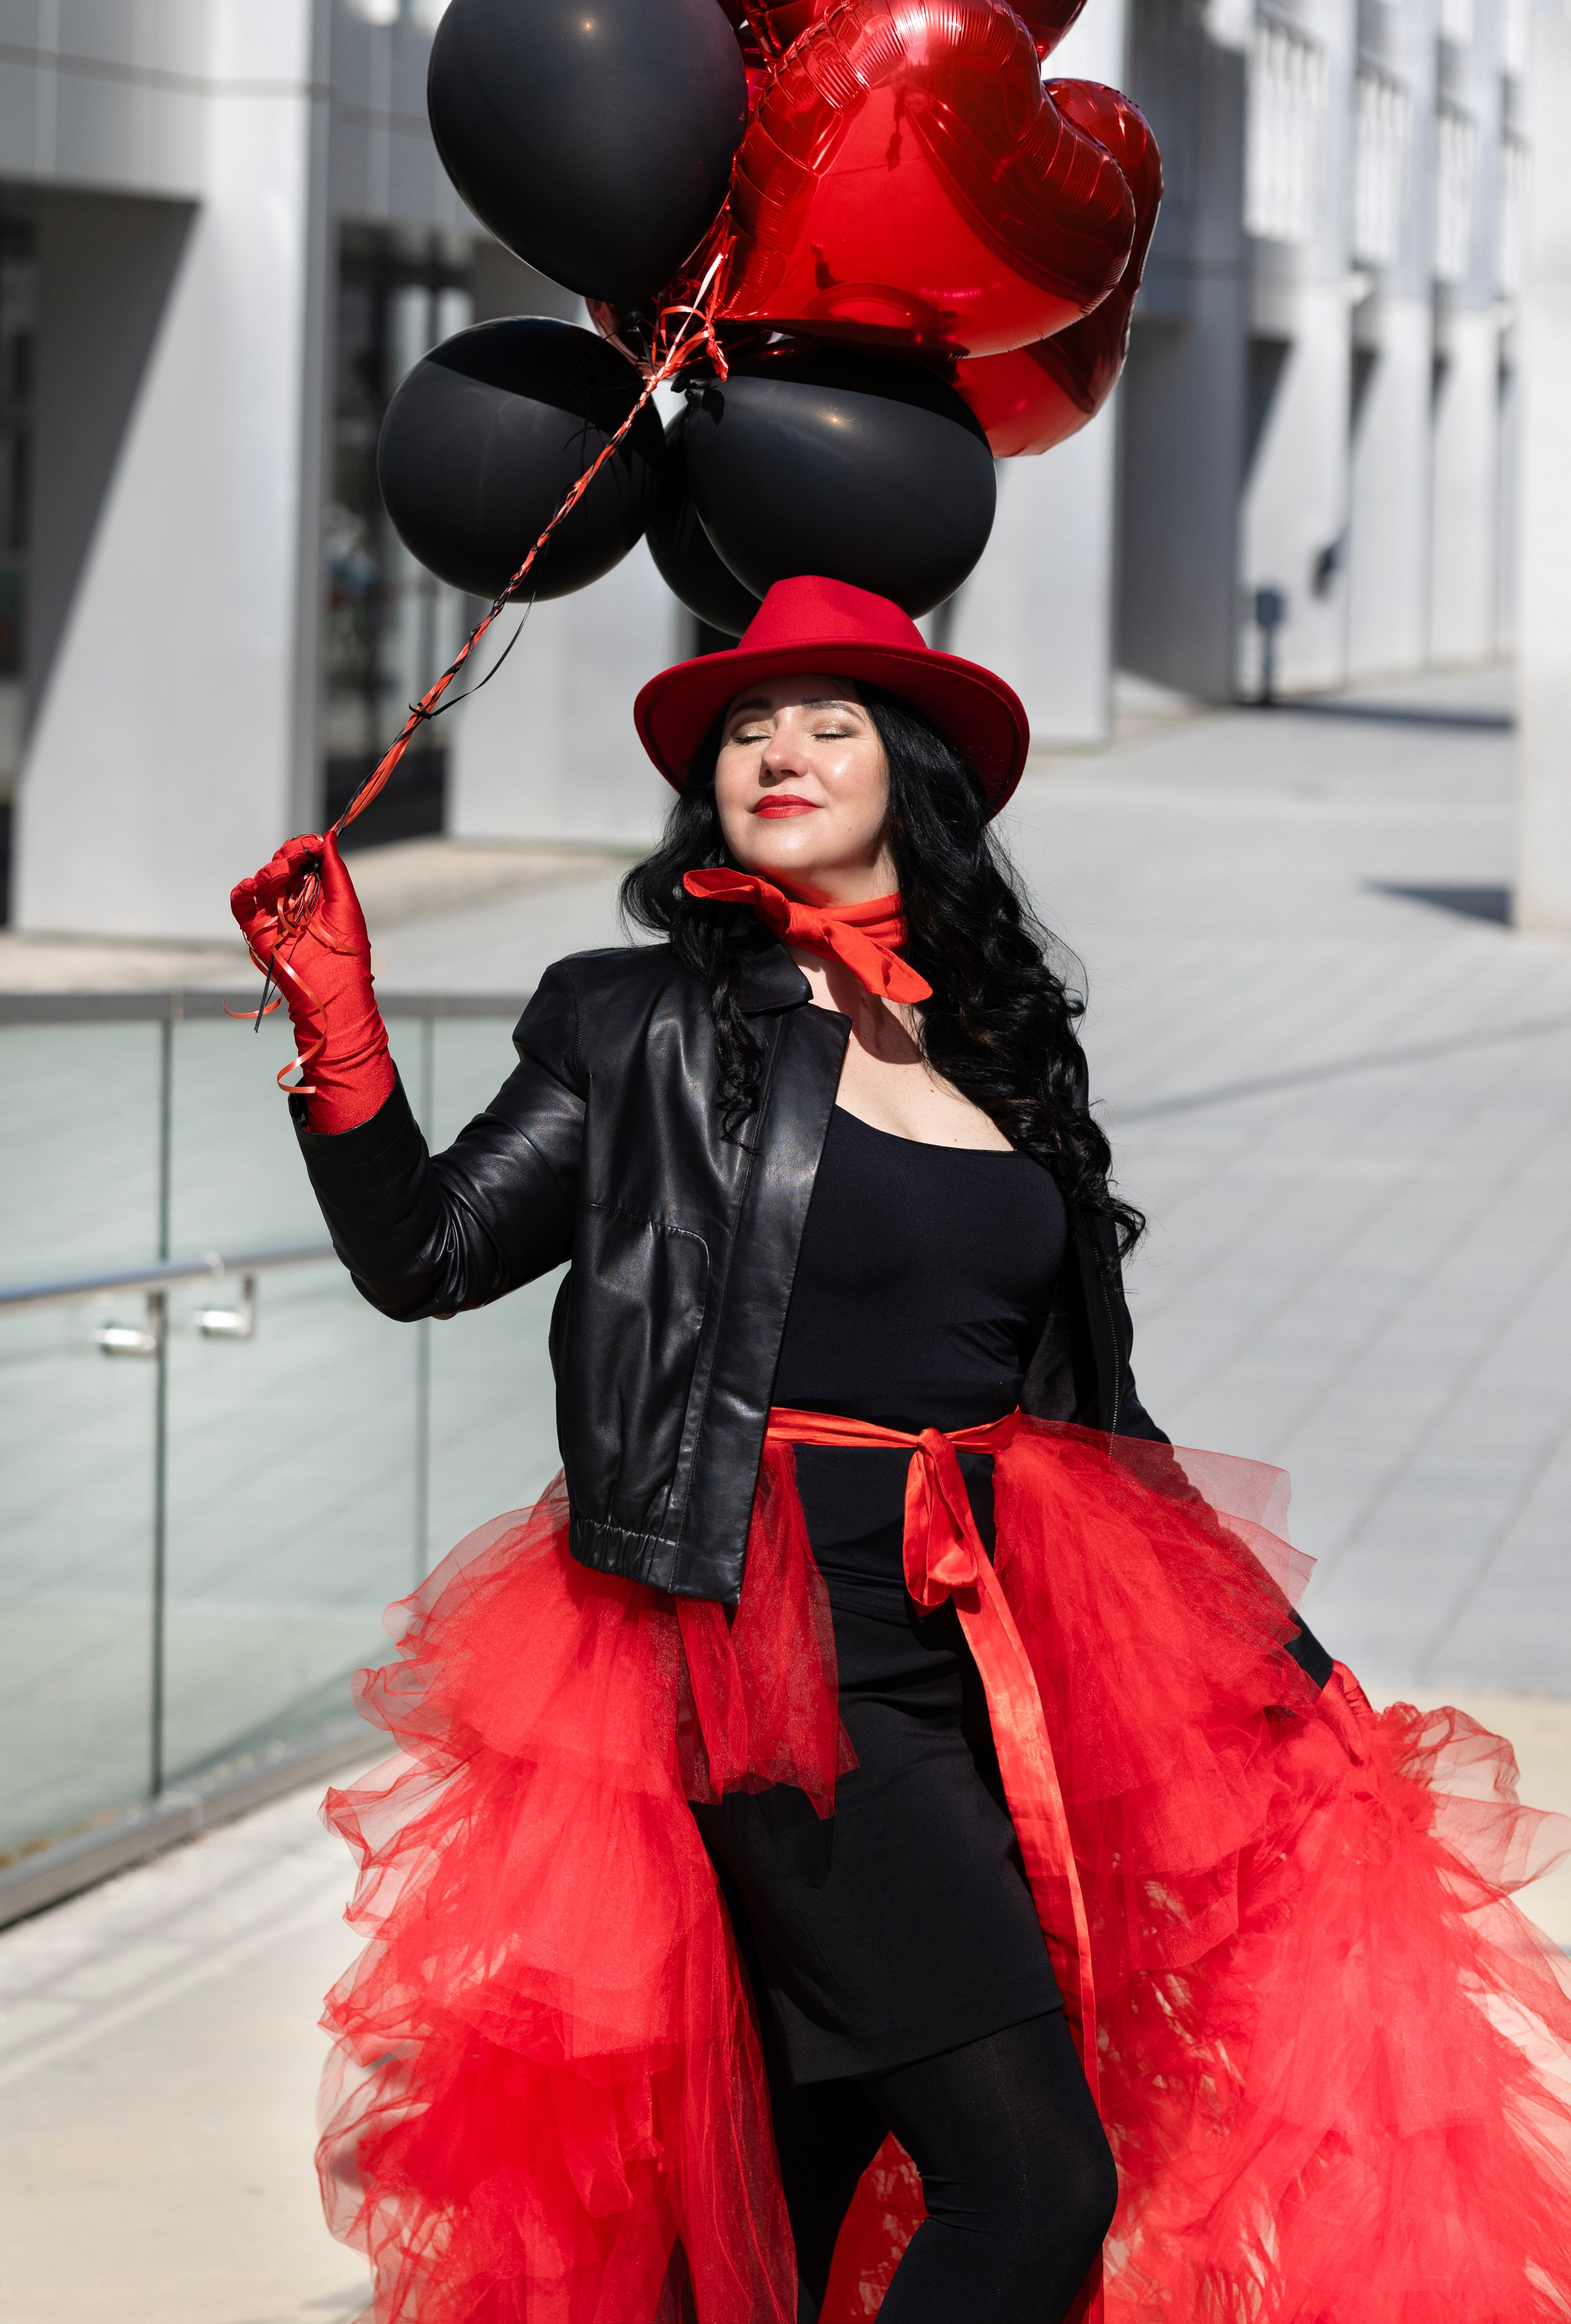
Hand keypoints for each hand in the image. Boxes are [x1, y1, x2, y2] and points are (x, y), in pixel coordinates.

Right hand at [230, 829, 392, 1134]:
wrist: (334, 993)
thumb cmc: (348, 953)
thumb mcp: (346, 905)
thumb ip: (335, 871)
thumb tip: (327, 836)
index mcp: (320, 897)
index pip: (306, 862)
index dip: (305, 848)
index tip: (311, 843)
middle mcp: (296, 905)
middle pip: (283, 867)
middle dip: (288, 856)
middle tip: (297, 858)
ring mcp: (275, 918)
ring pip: (263, 881)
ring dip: (269, 871)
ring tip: (279, 874)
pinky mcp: (257, 932)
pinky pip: (241, 905)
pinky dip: (242, 891)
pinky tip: (252, 885)